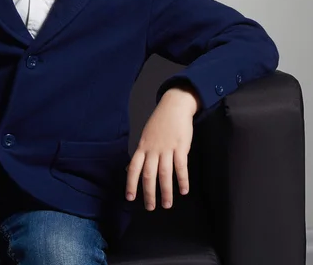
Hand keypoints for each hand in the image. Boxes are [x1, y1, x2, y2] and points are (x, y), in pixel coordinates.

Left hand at [125, 86, 198, 209]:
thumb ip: (140, 153)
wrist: (174, 106)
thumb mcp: (145, 136)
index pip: (133, 168)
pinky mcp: (180, 146)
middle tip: (150, 208)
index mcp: (142, 147)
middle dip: (148, 193)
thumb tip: (129, 169)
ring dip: (166, 191)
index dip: (131, 183)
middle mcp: (152, 149)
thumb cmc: (159, 123)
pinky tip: (183, 190)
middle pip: (148, 174)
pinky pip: (181, 166)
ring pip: (164, 173)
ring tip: (167, 204)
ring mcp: (166, 148)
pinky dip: (182, 179)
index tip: (129, 198)